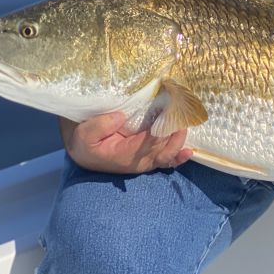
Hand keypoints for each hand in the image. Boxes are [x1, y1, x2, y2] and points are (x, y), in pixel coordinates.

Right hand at [60, 112, 192, 174]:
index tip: (170, 112)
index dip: (162, 129)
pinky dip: (178, 156)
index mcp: (125, 155)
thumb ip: (100, 126)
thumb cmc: (86, 142)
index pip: (149, 143)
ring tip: (186, 124)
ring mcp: (145, 161)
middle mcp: (139, 161)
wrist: (84, 153)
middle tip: (182, 115)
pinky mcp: (148, 158)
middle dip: (175, 133)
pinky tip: (189, 151)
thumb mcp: (84, 134)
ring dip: (179, 140)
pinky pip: (166, 160)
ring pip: (168, 155)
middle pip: (163, 149)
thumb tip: (120, 117)